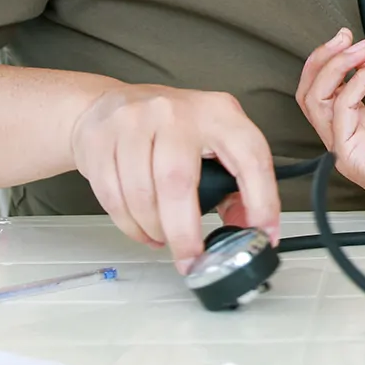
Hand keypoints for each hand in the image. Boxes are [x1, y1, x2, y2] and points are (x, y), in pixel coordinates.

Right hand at [69, 83, 278, 272]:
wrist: (107, 105)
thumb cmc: (167, 126)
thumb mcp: (212, 136)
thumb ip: (232, 179)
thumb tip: (246, 225)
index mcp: (217, 112)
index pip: (250, 157)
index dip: (262, 200)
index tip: (264, 234)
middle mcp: (176, 113)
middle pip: (179, 182)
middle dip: (186, 232)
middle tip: (193, 260)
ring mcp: (134, 123)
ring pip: (142, 193)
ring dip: (155, 229)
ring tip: (165, 239)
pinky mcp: (100, 140)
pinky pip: (113, 196)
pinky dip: (130, 225)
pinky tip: (143, 230)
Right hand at [296, 29, 364, 222]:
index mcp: (360, 124)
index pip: (327, 90)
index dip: (333, 60)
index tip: (350, 39)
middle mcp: (347, 135)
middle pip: (311, 93)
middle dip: (323, 59)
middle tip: (344, 38)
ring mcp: (345, 147)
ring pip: (316, 100)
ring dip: (336, 66)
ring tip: (359, 50)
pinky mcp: (350, 156)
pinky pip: (341, 111)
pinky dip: (358, 84)